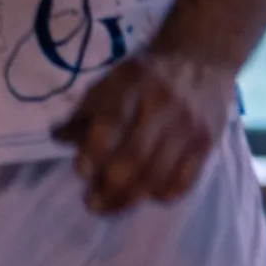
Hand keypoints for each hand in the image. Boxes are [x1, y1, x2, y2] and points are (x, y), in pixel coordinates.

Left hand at [58, 46, 236, 211]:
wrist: (200, 58)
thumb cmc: (147, 72)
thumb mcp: (114, 77)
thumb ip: (88, 108)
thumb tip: (59, 138)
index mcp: (134, 81)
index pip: (113, 122)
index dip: (95, 151)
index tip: (80, 172)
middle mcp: (162, 104)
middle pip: (135, 155)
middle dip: (110, 185)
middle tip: (91, 203)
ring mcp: (188, 127)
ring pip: (158, 174)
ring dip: (130, 198)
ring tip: (109, 207)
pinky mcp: (206, 145)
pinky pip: (184, 181)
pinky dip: (162, 195)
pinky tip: (145, 198)